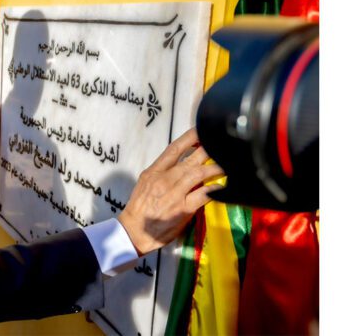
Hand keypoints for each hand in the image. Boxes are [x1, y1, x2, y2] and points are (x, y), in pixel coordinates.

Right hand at [118, 128, 223, 255]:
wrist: (134, 231)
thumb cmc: (140, 208)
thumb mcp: (146, 183)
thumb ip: (162, 172)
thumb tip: (182, 164)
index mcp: (154, 171)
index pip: (174, 149)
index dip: (190, 137)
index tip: (202, 130)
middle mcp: (164, 179)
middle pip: (191, 159)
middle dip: (208, 150)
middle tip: (222, 144)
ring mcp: (174, 194)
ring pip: (199, 174)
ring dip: (215, 168)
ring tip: (227, 164)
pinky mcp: (183, 209)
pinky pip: (203, 195)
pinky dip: (214, 189)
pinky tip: (222, 187)